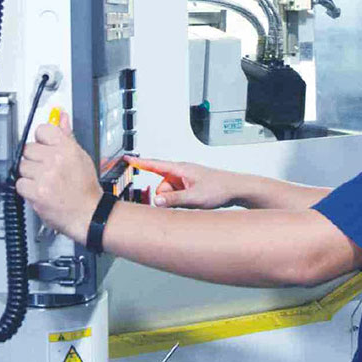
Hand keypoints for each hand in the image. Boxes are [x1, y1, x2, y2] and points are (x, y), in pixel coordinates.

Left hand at [16, 112, 101, 244]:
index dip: (41, 141)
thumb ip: (67, 136)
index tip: (44, 148)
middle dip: (35, 160)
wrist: (90, 214)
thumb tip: (61, 117)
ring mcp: (46, 176)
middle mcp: (56, 159)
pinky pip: (20, 183)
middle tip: (47, 170)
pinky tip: (40, 191)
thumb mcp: (81, 157)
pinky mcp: (37, 191)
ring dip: (30, 175)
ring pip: (23, 166)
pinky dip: (27, 189)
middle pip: (29, 149)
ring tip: (45, 182)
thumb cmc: (85, 188)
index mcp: (68, 148)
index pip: (42, 130)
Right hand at [124, 156, 238, 209]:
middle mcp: (181, 172)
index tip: (126, 158)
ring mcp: (185, 180)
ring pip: (168, 192)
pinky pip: (176, 195)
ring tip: (191, 202)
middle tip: (179, 202)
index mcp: (180, 169)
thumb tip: (156, 201)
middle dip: (164, 196)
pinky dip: (179, 200)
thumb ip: (174, 200)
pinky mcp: (189, 186)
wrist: (236, 189)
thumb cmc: (219, 188)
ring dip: (174, 200)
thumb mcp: (194, 197)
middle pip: (161, 185)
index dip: (139, 162)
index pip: (154, 164)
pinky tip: (191, 203)